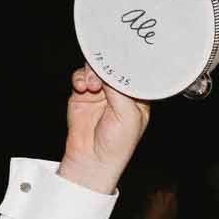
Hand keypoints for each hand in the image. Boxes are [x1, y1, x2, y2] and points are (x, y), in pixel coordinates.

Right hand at [59, 65, 149, 194]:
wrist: (92, 159)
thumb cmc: (118, 144)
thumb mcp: (128, 116)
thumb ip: (121, 91)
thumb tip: (112, 68)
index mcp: (138, 96)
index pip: (135, 72)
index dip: (128, 64)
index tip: (122, 58)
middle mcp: (120, 92)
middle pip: (114, 66)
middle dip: (107, 66)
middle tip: (104, 70)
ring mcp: (102, 92)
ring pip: (96, 68)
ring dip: (92, 72)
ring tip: (92, 86)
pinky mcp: (84, 94)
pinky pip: (81, 76)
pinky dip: (80, 78)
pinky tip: (82, 87)